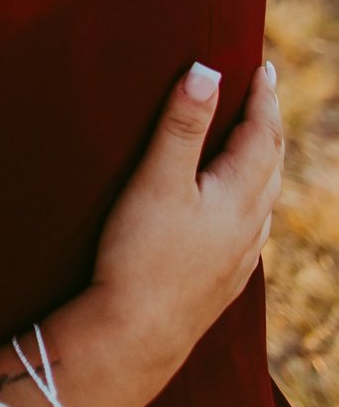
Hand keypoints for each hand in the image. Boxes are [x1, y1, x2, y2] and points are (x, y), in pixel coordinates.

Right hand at [89, 61, 283, 392]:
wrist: (136, 338)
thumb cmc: (142, 254)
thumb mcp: (157, 180)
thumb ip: (182, 125)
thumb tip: (207, 71)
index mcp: (238, 195)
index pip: (262, 135)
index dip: (263, 98)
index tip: (264, 68)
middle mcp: (249, 226)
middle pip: (271, 166)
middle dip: (268, 126)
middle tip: (263, 96)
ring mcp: (239, 258)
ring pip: (265, 201)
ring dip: (264, 165)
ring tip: (255, 146)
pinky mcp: (223, 283)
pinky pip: (252, 231)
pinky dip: (252, 204)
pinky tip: (238, 215)